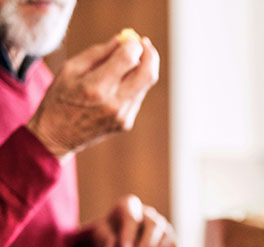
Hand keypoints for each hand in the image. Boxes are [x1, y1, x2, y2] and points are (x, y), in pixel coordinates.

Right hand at [26, 33, 159, 157]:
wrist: (56, 135)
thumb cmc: (59, 97)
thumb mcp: (70, 69)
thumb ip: (98, 53)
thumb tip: (122, 40)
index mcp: (96, 87)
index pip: (128, 59)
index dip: (134, 45)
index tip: (132, 39)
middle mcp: (114, 103)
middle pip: (147, 74)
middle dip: (150, 55)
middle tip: (144, 44)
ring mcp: (123, 116)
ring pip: (144, 86)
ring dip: (141, 69)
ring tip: (128, 61)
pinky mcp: (126, 123)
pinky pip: (137, 97)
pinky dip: (133, 85)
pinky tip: (119, 82)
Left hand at [90, 194, 175, 246]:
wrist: (120, 238)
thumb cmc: (109, 233)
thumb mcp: (99, 234)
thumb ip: (103, 239)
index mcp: (129, 205)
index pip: (131, 217)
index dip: (129, 234)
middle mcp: (148, 213)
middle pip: (154, 224)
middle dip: (148, 244)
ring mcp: (162, 224)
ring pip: (166, 235)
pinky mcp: (170, 237)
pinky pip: (172, 245)